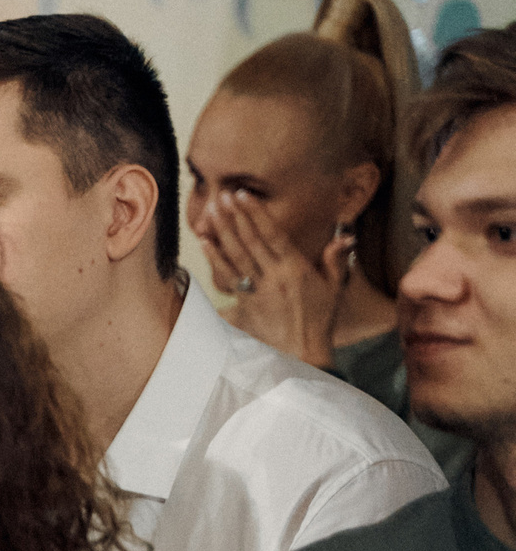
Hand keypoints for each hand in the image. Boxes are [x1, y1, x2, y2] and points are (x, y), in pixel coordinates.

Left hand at [200, 190, 351, 368]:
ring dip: (223, 232)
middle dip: (237, 216)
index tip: (244, 195)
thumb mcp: (335, 288)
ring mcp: (258, 291)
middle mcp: (275, 277)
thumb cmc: (319, 320)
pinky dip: (215, 258)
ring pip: (237, 256)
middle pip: (251, 241)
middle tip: (223, 195)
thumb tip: (344, 237)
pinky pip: (228, 277)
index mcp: (297, 269)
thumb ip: (336, 260)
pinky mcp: (245, 304)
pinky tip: (206, 242)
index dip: (258, 214)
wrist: (302, 355)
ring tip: (212, 210)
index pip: (274, 235)